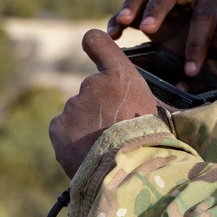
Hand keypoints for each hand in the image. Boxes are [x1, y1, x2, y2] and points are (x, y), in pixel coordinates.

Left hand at [49, 29, 159, 177]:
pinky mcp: (58, 126)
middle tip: (115, 133)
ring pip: (78, 114)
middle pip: (91, 92)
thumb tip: (146, 99)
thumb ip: (142, 99)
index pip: (98, 42)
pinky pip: (63, 130)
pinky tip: (88, 154)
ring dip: (87, 128)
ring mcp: (72, 105)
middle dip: (99, 109)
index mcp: (120, 77)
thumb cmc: (149, 145)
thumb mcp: (159, 113)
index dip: (95, 44)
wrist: (128, 174)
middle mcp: (92, 84)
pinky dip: (71, 141)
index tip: (92, 46)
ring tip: (104, 149)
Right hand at [107, 0, 216, 88]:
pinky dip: (121, 19)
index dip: (197, 42)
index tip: (191, 70)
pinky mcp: (153, 14)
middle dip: (157, 7)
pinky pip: (134, 10)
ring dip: (133, 5)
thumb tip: (214, 45)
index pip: (204, 15)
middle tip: (148, 29)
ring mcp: (170, 1)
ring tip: (121, 24)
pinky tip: (113, 35)